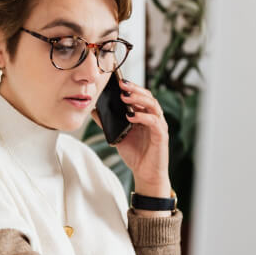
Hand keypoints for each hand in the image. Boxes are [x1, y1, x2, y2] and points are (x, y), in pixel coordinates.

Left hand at [92, 78, 170, 196]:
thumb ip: (108, 123)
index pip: (140, 96)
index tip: (117, 81)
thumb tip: (94, 110)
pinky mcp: (162, 135)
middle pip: (148, 96)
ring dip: (139, 99)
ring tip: (125, 97)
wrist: (145, 174)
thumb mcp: (118, 135)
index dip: (131, 87)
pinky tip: (131, 116)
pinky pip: (154, 122)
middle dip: (134, 89)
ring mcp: (159, 125)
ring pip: (153, 105)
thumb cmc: (135, 154)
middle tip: (121, 84)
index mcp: (144, 115)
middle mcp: (154, 117)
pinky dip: (143, 117)